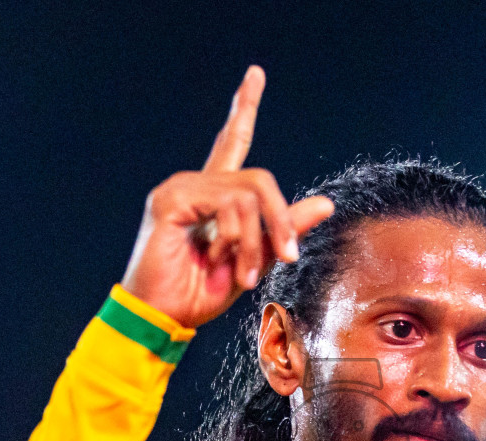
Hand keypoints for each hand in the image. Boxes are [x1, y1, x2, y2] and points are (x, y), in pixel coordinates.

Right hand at [120, 66, 334, 328]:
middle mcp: (192, 184)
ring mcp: (179, 188)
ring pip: (249, 194)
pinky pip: (230, 205)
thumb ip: (283, 230)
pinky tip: (223, 259)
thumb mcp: (253, 261)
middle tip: (289, 257)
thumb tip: (325, 203)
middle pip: (258, 179)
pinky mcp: (172, 200)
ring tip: (245, 275)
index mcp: (209, 195)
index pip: (231, 143)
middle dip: (281, 220)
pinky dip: (238, 237)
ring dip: (257, 240)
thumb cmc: (197, 296)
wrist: (160, 320)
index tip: (255, 74)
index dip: (243, 108)